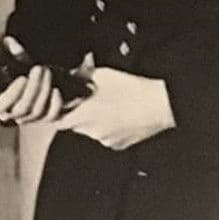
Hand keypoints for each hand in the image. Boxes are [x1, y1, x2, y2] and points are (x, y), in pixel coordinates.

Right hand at [0, 38, 64, 125]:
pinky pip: (51, 116)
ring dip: (43, 90)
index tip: (22, 78)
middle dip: (32, 88)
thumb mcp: (19, 60)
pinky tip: (56, 90)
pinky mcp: (48, 118)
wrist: (52, 79)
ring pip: (36, 112)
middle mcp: (13, 113)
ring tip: (48, 71)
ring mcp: (31, 118)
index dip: (11, 95)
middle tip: (40, 68)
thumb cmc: (29, 69)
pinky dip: (54, 103)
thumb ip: (14, 53)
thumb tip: (9, 41)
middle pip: (21, 109)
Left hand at [53, 67, 174, 149]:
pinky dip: (107, 127)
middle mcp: (92, 132)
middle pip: (74, 125)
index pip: (58, 120)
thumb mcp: (102, 74)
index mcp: (84, 116)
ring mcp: (107, 141)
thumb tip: (71, 74)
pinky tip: (118, 113)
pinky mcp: (120, 145)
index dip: (58, 110)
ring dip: (93, 120)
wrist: (160, 105)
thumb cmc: (131, 89)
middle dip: (76, 113)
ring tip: (107, 104)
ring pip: (91, 131)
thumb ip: (80, 75)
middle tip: (86, 98)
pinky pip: (106, 136)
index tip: (64, 100)